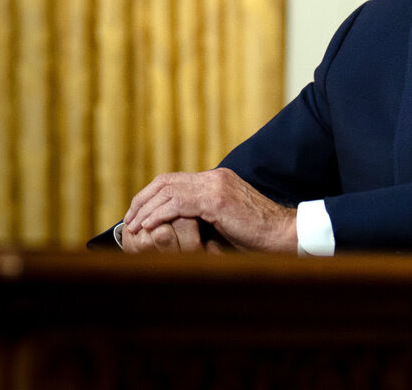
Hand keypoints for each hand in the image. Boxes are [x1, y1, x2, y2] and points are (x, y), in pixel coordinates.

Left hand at [123, 168, 297, 252]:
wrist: (283, 234)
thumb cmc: (257, 235)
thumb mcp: (226, 221)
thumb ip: (205, 216)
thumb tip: (177, 227)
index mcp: (218, 179)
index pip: (174, 180)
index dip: (151, 195)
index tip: (137, 214)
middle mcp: (216, 177)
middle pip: (166, 181)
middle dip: (143, 200)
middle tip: (128, 220)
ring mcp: (217, 185)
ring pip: (169, 190)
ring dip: (147, 209)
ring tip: (134, 227)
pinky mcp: (218, 199)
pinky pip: (179, 203)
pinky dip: (160, 214)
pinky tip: (149, 227)